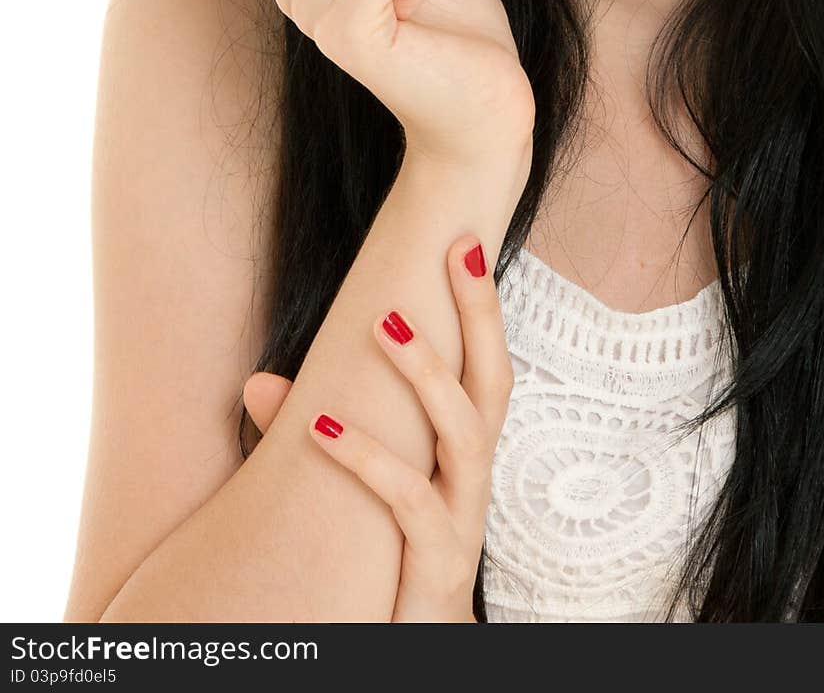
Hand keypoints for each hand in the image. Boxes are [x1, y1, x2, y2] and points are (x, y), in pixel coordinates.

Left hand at [242, 234, 512, 621]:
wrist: (405, 650)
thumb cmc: (378, 557)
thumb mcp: (348, 485)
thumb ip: (308, 430)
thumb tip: (258, 380)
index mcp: (460, 453)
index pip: (483, 365)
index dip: (479, 307)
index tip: (462, 243)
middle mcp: (472, 479)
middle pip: (495, 384)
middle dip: (481, 315)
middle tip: (457, 251)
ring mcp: (462, 521)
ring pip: (465, 432)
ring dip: (427, 372)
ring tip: (383, 323)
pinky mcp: (436, 564)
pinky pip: (409, 501)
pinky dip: (367, 457)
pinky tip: (320, 425)